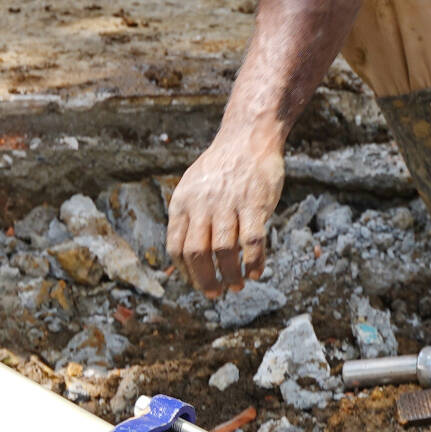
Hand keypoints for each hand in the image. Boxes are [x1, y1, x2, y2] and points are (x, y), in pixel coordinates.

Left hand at [166, 122, 283, 296]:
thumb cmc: (221, 168)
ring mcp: (228, 204)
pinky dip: (253, 262)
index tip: (195, 283)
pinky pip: (252, 241)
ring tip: (235, 285)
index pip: (176, 247)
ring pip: (224, 251)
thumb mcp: (192, 187)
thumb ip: (188, 216)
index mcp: (182, 203)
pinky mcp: (254, 203)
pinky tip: (255, 272)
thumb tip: (184, 255)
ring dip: (229, 274)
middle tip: (214, 293)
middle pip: (197, 254)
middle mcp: (202, 205)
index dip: (185, 271)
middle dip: (205, 280)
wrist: (247, 137)